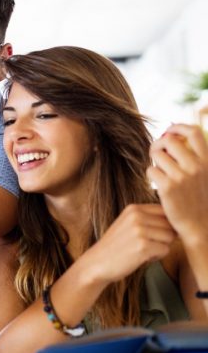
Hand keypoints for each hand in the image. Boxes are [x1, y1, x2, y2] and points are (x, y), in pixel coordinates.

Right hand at [81, 204, 175, 284]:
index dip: (166, 224)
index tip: (154, 233)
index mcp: (133, 208)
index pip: (165, 210)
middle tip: (146, 244)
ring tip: (143, 250)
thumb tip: (177, 221)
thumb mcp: (128, 224)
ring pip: (170, 237)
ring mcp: (140, 231)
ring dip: (161, 247)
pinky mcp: (143, 246)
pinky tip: (141, 258)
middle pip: (170, 225)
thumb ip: (148, 218)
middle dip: (163, 237)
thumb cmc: (116, 246)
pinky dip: (157, 257)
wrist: (97, 263)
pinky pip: (165, 250)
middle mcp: (137, 216)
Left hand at [148, 124, 207, 244]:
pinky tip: (158, 184)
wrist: (198, 225)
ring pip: (157, 155)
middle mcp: (196, 166)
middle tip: (156, 153)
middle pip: (169, 141)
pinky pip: (150, 170)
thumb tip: (170, 135)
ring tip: (160, 172)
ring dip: (154, 161)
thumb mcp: (203, 175)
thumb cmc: (197, 198)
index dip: (178, 127)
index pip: (193, 132)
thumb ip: (192, 157)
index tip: (169, 130)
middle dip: (159, 144)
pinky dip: (151, 175)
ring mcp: (182, 176)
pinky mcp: (168, 187)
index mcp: (206, 161)